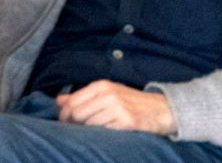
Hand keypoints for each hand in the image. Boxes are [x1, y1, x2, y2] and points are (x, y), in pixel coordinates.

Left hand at [56, 81, 174, 134]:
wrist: (163, 110)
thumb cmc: (131, 102)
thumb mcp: (107, 93)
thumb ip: (82, 96)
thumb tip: (58, 101)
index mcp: (101, 86)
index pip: (72, 102)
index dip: (64, 115)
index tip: (64, 123)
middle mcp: (108, 95)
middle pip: (77, 114)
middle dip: (73, 125)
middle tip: (75, 132)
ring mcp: (118, 108)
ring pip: (90, 125)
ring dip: (88, 132)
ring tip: (94, 133)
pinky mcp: (127, 123)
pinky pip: (105, 132)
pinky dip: (103, 136)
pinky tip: (108, 135)